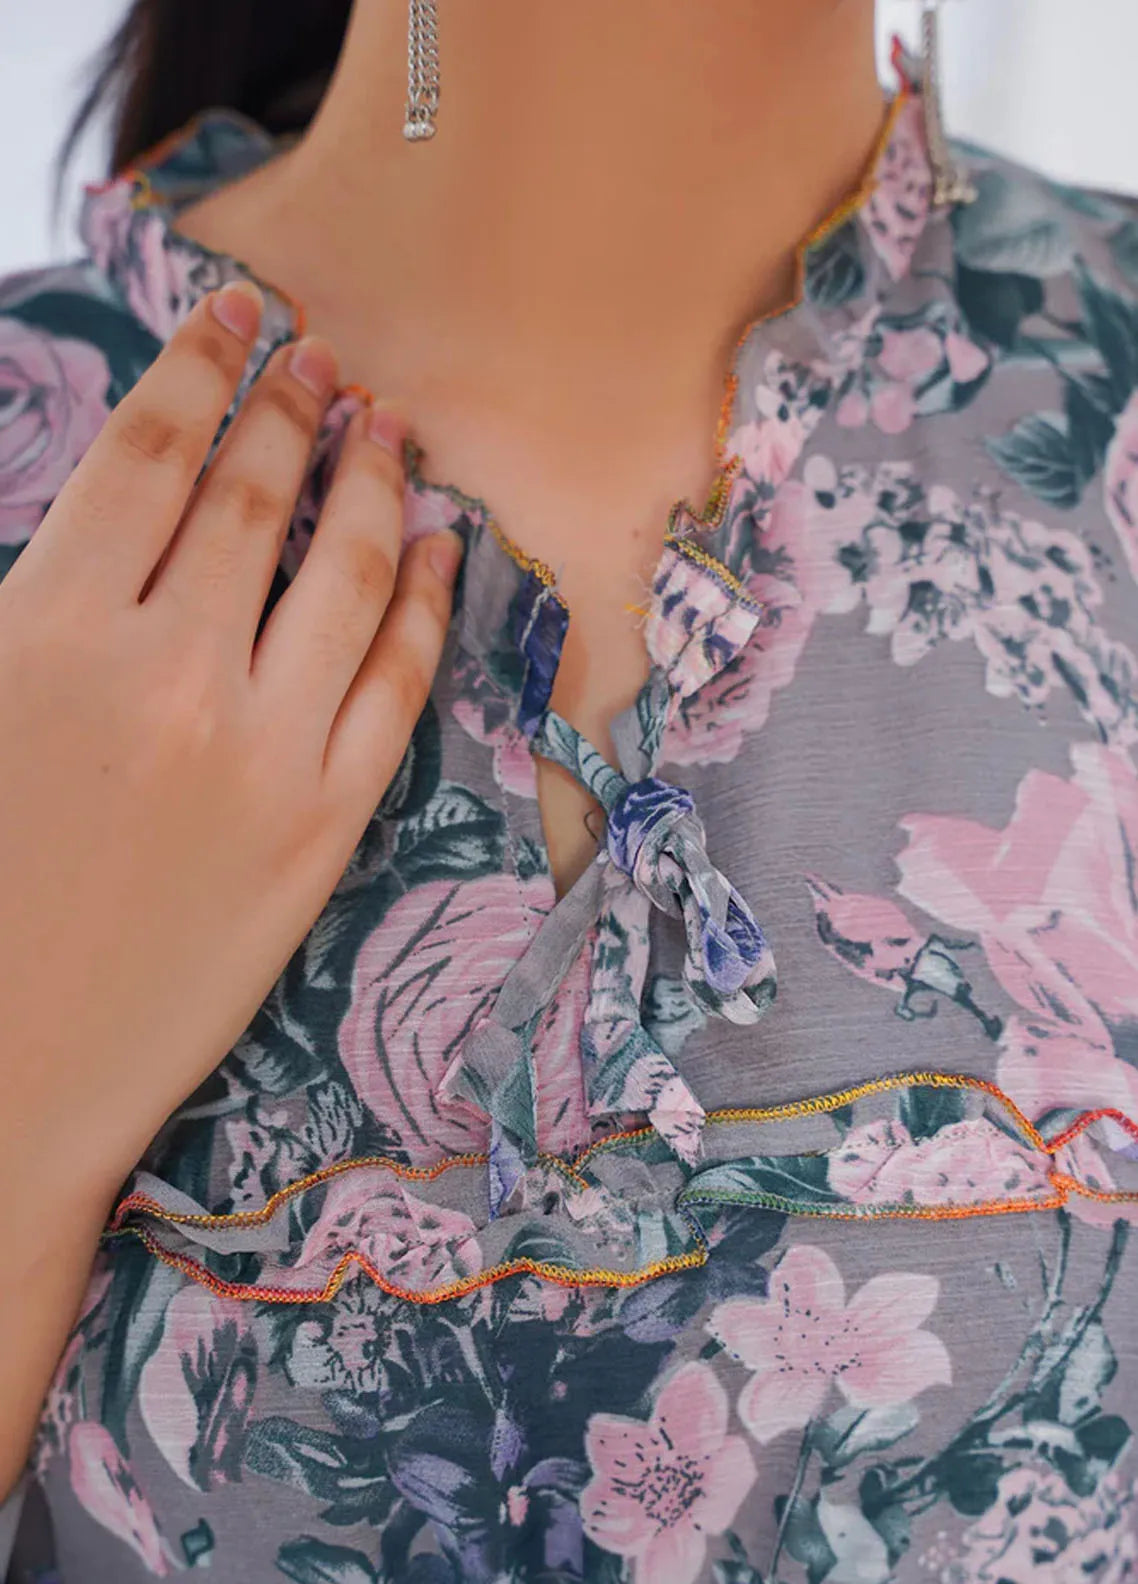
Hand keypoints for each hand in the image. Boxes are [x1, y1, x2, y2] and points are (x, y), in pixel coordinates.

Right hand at [0, 280, 461, 1189]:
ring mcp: (262, 751)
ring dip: (373, 481)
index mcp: (46, 628)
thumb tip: (111, 518)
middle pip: (257, 494)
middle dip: (293, 405)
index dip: (204, 364)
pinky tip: (440, 548)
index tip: (238, 313)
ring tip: (387, 427)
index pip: (152, 451)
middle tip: (320, 356)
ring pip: (345, 572)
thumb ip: (35, 601)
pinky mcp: (324, 828)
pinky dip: (425, 602)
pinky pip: (396, 684)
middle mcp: (168, 670)